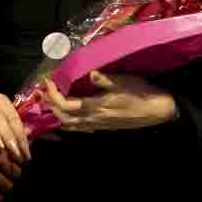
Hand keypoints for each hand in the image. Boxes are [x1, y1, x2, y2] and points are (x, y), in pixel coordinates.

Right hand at [0, 93, 29, 162]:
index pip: (14, 119)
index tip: (26, 152)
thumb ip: (14, 126)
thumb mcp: (2, 118)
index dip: (21, 136)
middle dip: (10, 138)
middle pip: (1, 120)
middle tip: (16, 154)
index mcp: (1, 101)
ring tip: (2, 148)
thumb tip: (29, 132)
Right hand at [0, 125, 19, 201]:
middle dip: (14, 177)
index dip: (19, 164)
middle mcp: (0, 163)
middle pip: (16, 175)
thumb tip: (22, 134)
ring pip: (7, 188)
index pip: (20, 160)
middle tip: (10, 178)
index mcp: (2, 147)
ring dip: (6, 188)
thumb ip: (1, 136)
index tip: (17, 166)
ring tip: (2, 188)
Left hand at [43, 71, 178, 132]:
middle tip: (44, 93)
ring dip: (58, 116)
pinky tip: (70, 116)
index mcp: (96, 107)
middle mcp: (94, 119)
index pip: (65, 105)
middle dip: (50, 106)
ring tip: (51, 105)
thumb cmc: (141, 93)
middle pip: (63, 118)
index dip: (53, 95)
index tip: (48, 81)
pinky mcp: (104, 126)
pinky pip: (80, 128)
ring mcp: (99, 125)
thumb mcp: (124, 82)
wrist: (157, 110)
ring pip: (71, 126)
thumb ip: (105, 80)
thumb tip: (90, 73)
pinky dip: (70, 122)